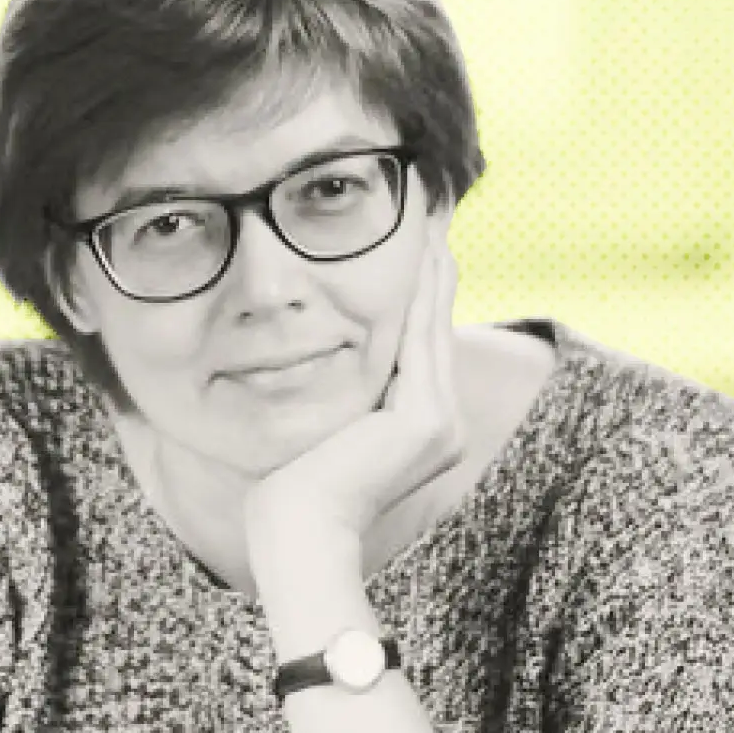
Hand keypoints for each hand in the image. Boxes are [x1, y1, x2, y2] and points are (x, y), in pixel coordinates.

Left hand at [242, 218, 466, 551]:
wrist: (294, 529)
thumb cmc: (290, 484)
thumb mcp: (322, 419)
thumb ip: (338, 385)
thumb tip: (314, 342)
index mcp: (424, 426)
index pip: (421, 339)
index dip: (419, 285)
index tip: (414, 233)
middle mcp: (442, 423)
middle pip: (432, 324)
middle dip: (430, 263)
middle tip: (428, 203)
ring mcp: (441, 424)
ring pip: (431, 324)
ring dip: (430, 265)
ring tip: (426, 213)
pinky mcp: (426, 423)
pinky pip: (418, 341)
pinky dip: (418, 292)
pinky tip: (419, 251)